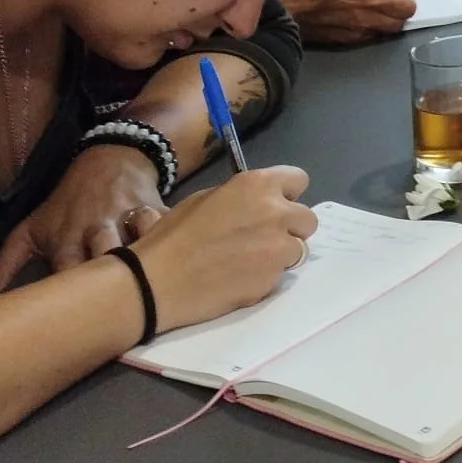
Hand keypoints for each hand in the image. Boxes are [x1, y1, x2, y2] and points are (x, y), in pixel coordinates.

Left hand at [0, 146, 166, 292]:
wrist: (113, 159)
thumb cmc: (69, 201)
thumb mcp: (33, 226)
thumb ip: (8, 261)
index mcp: (66, 239)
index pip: (66, 276)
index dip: (72, 298)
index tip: (73, 315)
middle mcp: (97, 230)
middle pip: (104, 264)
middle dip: (108, 283)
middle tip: (110, 306)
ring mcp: (128, 219)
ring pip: (137, 249)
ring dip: (139, 267)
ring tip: (140, 290)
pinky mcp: (156, 211)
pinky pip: (164, 233)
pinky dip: (167, 245)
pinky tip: (167, 262)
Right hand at [132, 165, 319, 330]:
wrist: (154, 282)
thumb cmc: (173, 236)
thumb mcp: (206, 199)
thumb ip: (242, 197)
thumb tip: (258, 202)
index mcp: (258, 185)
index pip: (299, 180)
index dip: (287, 194)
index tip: (276, 205)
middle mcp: (277, 212)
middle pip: (307, 218)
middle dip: (290, 227)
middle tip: (263, 238)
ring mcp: (278, 248)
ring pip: (298, 249)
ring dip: (280, 254)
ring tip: (248, 262)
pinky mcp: (272, 280)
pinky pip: (279, 275)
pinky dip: (265, 277)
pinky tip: (238, 280)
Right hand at [275, 0, 419, 45]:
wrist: (298, 10)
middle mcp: (373, 1)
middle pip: (410, 7)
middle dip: (406, 3)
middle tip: (398, 1)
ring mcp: (366, 22)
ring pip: (398, 25)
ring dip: (395, 19)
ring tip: (386, 14)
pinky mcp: (358, 37)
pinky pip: (380, 35)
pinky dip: (379, 29)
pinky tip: (370, 23)